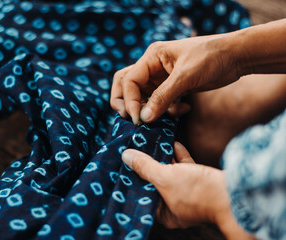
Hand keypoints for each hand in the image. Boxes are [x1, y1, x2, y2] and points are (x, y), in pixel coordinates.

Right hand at [111, 35, 239, 123]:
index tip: (138, 118)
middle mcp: (152, 67)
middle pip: (127, 87)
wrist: (236, 57)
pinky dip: (168, 110)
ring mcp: (161, 79)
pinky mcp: (172, 88)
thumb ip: (162, 97)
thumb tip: (144, 118)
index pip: (129, 80)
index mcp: (151, 57)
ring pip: (143, 98)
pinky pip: (160, 103)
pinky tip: (184, 108)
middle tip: (136, 120)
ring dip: (152, 110)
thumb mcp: (185, 77)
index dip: (129, 100)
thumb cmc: (211, 57)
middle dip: (129, 104)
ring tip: (169, 114)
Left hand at [121, 142, 255, 238]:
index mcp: (165, 212)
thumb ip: (145, 166)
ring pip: (171, 173)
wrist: (235, 193)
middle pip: (157, 182)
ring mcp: (189, 193)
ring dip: (164, 157)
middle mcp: (175, 205)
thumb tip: (126, 156)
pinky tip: (173, 143)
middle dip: (148, 165)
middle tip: (136, 150)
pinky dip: (179, 156)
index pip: (144, 193)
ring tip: (152, 143)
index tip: (125, 164)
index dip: (134, 178)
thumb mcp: (166, 177)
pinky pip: (185, 168)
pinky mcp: (200, 182)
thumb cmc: (198, 192)